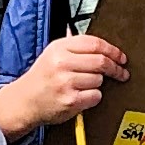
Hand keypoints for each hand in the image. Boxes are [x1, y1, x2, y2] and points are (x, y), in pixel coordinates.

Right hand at [0, 34, 125, 139]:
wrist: (24, 101)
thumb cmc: (41, 79)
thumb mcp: (52, 54)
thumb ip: (75, 47)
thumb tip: (102, 45)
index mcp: (59, 48)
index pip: (94, 43)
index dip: (112, 50)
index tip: (121, 57)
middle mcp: (62, 63)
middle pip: (101, 61)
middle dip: (115, 68)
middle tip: (121, 72)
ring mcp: (66, 82)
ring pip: (99, 80)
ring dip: (98, 84)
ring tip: (84, 86)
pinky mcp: (70, 100)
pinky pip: (95, 96)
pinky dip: (93, 97)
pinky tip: (82, 96)